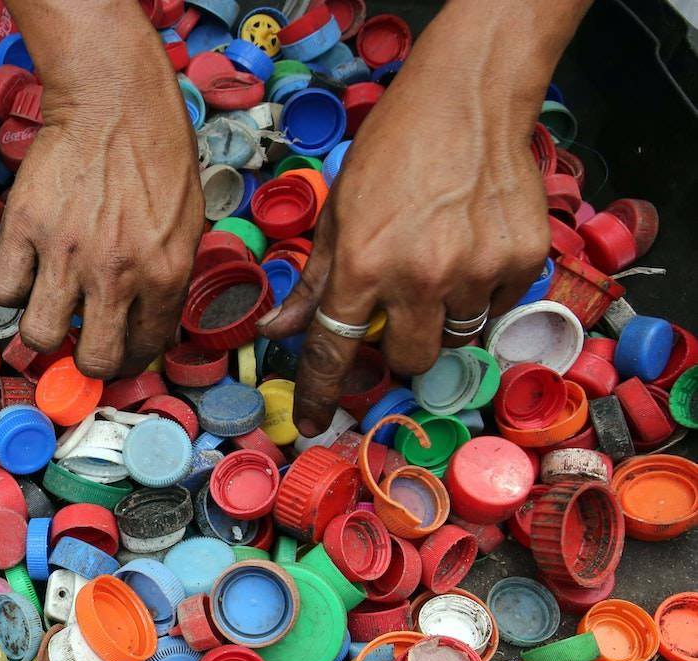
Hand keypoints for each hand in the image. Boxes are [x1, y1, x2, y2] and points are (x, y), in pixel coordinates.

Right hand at [0, 31, 202, 378]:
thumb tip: (144, 321)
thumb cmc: (158, 154)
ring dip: (44, 326)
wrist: (114, 100)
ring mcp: (66, 253)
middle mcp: (117, 274)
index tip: (116, 345)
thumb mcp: (188, 224)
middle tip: (82, 336)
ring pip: (39, 335)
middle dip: (87, 356)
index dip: (127, 354)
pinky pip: (3, 289)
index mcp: (166, 274)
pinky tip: (25, 270)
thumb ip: (167, 278)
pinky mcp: (24, 228)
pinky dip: (10, 288)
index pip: (143, 348)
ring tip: (50, 303)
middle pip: (92, 360)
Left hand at [257, 67, 548, 435]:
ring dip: (443, 320)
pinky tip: (474, 248)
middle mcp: (422, 276)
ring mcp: (477, 270)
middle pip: (410, 360)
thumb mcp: (338, 213)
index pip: (335, 350)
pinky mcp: (522, 260)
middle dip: (400, 348)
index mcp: (364, 264)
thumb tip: (276, 329)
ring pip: (457, 338)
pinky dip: (484, 292)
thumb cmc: (393, 151)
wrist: (467, 100)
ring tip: (440, 266)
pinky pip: (499, 307)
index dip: (321, 392)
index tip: (316, 421)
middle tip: (401, 310)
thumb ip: (315, 279)